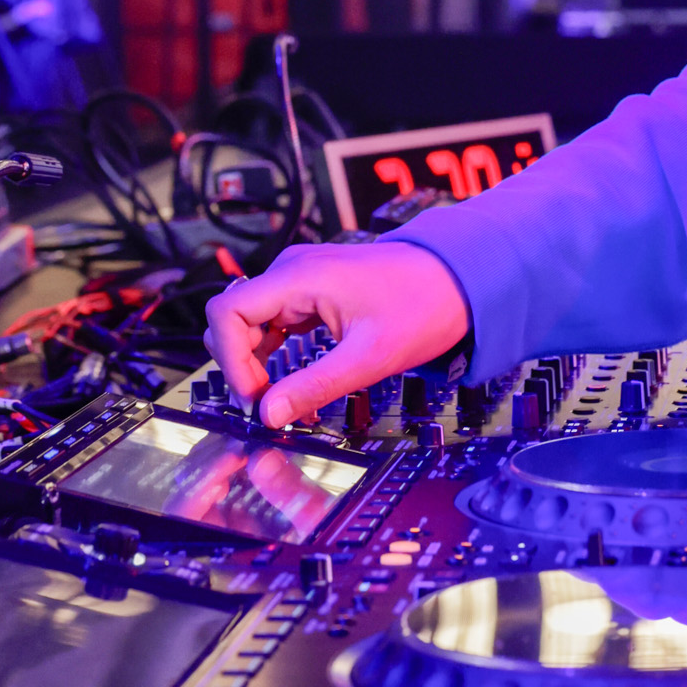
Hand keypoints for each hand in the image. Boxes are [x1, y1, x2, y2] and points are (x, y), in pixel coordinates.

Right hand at [205, 241, 468, 428]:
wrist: (459, 281)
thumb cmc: (423, 306)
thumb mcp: (369, 357)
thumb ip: (314, 386)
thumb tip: (268, 414)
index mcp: (300, 277)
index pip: (227, 312)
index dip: (230, 360)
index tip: (255, 398)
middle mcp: (293, 272)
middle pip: (233, 320)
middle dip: (241, 367)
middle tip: (268, 407)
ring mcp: (301, 280)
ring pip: (251, 325)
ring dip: (258, 366)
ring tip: (284, 404)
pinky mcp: (312, 293)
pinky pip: (275, 324)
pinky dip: (277, 356)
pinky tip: (296, 386)